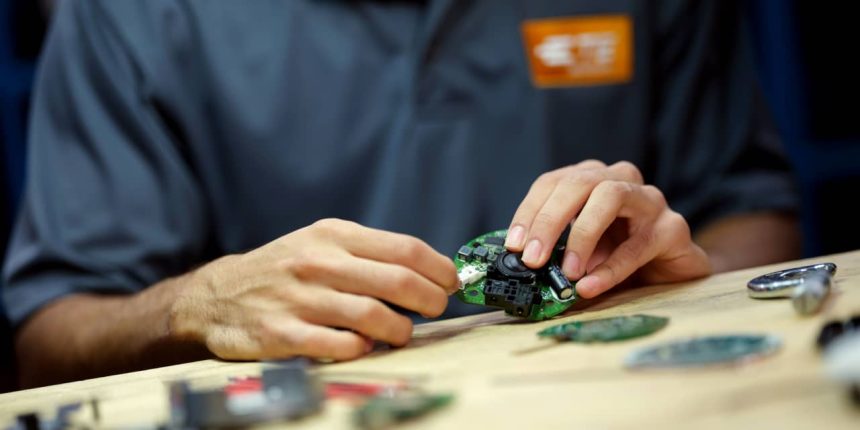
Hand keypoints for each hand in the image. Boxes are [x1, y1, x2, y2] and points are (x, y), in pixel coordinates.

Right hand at [168, 219, 458, 360]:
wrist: (218, 295)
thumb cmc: (285, 269)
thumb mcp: (322, 243)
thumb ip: (369, 253)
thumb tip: (430, 272)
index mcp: (334, 236)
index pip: (403, 249)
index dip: (439, 268)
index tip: (452, 282)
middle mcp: (318, 263)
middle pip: (397, 282)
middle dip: (430, 300)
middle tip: (436, 309)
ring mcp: (300, 299)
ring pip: (373, 316)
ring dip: (400, 330)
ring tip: (401, 333)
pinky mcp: (283, 334)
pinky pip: (341, 346)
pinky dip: (363, 349)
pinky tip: (365, 346)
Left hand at [505, 160, 710, 297]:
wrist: (671, 273)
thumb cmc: (619, 255)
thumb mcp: (579, 251)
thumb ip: (554, 252)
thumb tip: (520, 267)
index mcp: (591, 179)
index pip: (552, 183)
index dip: (529, 211)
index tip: (514, 245)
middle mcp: (620, 181)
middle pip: (579, 183)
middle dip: (550, 220)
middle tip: (532, 258)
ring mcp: (649, 200)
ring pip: (611, 197)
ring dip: (582, 235)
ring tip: (566, 271)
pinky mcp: (672, 228)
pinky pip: (637, 244)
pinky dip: (610, 268)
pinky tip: (590, 286)